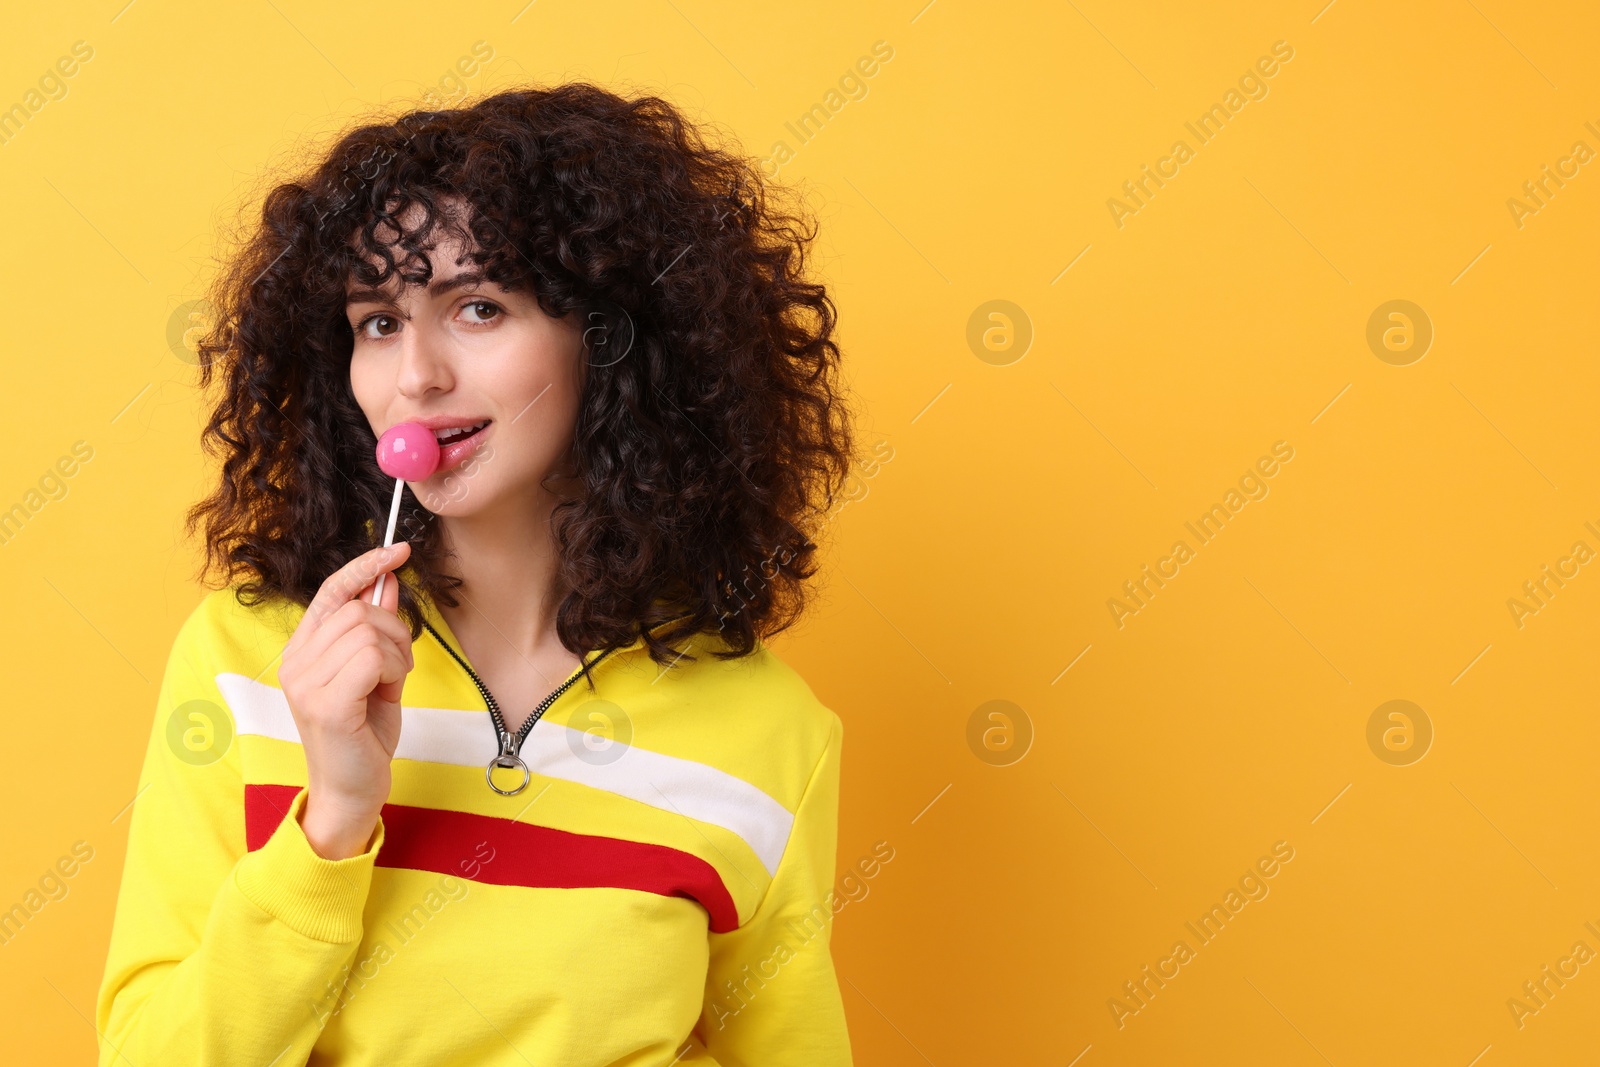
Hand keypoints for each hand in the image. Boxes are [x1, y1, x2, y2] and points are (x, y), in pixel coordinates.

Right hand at [279, 542, 414, 858]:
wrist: (352, 791)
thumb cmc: (363, 734)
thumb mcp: (375, 673)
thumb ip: (376, 631)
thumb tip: (388, 583)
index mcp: (301, 651)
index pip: (330, 591)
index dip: (365, 566)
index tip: (399, 550)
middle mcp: (295, 663)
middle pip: (358, 608)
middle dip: (395, 631)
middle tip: (396, 668)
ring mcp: (306, 683)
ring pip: (369, 630)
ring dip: (396, 655)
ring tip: (388, 686)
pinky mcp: (327, 704)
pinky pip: (372, 657)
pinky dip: (393, 670)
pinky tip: (385, 694)